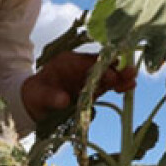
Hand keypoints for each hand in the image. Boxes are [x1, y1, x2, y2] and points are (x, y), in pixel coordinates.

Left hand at [21, 51, 137, 123]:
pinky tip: (128, 88)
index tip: (111, 76)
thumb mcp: (38, 95)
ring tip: (132, 82)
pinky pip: (106, 86)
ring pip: (107, 75)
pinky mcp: (91, 89)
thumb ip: (51, 97)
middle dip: (116, 71)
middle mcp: (80, 67)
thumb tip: (64, 100)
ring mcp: (87, 78)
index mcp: (68, 62)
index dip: (102, 68)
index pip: (89, 62)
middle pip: (102, 66)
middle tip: (130, 75)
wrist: (33, 104)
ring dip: (120, 78)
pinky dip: (117, 86)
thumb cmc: (34, 95)